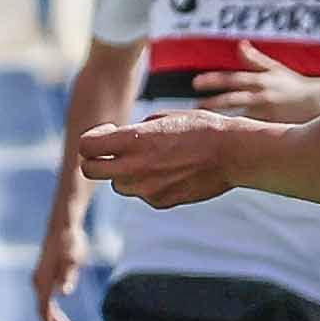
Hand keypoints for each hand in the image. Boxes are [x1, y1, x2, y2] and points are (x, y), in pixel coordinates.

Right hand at [31, 222, 88, 320]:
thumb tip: (64, 291)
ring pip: (45, 306)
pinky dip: (54, 311)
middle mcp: (38, 282)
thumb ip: (69, 275)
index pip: (44, 310)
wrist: (63, 228)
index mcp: (44, 281)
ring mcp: (40, 279)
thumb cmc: (70, 243)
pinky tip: (62, 318)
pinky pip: (47, 299)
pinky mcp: (45, 276)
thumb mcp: (74, 260)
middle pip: (44, 311)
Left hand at [76, 112, 259, 209]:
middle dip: (95, 160)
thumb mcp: (164, 118)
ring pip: (118, 185)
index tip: (107, 132)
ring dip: (124, 173)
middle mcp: (134, 167)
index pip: (86, 146)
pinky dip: (149, 185)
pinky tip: (171, 171)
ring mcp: (147, 188)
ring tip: (151, 160)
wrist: (234, 153)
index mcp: (133, 141)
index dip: (91, 138)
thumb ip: (136, 131)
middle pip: (90, 170)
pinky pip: (143, 194)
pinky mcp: (161, 201)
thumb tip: (122, 140)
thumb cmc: (202, 128)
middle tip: (112, 152)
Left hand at [193, 42, 319, 123]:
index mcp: (261, 79)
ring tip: (205, 125)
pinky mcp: (274, 126)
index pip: (232, 78)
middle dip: (212, 103)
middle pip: (232, 99)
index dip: (213, 80)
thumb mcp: (276, 70)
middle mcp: (263, 94)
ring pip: (240, 115)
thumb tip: (240, 44)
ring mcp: (269, 111)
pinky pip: (252, 130)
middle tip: (194, 109)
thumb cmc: (295, 87)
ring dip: (222, 120)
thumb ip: (255, 59)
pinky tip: (225, 139)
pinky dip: (239, 132)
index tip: (195, 83)